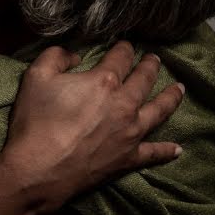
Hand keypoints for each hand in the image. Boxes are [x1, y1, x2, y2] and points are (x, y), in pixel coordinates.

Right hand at [3, 41, 183, 211]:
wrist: (40, 169)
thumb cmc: (36, 122)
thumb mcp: (35, 76)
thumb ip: (56, 56)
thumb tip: (74, 55)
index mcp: (104, 81)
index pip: (120, 58)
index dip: (123, 48)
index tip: (125, 45)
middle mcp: (124, 104)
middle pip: (144, 80)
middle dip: (150, 67)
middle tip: (155, 59)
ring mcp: (131, 133)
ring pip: (159, 111)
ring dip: (171, 98)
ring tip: (179, 89)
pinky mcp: (129, 158)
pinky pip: (154, 152)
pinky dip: (167, 150)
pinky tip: (178, 149)